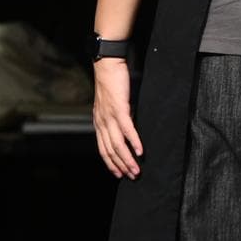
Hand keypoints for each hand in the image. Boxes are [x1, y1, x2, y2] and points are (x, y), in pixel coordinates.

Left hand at [93, 58, 142, 178]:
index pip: (103, 149)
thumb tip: (126, 127)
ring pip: (117, 144)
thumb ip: (116, 116)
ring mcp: (109, 117)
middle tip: (132, 176)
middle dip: (121, 166)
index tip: (120, 174)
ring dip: (128, 159)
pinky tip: (140, 151)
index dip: (111, 163)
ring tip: (137, 169)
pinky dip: (134, 142)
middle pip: (110, 151)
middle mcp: (101, 123)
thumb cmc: (111, 82)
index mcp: (99, 123)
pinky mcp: (119, 109)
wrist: (107, 65)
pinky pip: (127, 129)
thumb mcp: (111, 103)